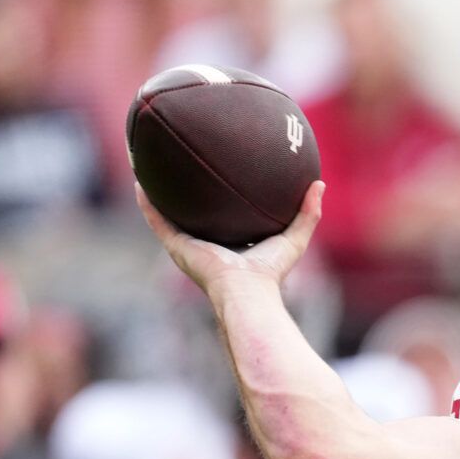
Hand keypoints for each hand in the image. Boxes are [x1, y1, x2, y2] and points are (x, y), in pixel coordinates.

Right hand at [135, 180, 323, 300]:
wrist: (247, 291)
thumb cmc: (270, 273)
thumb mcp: (294, 238)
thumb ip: (308, 213)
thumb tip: (320, 184)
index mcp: (229, 245)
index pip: (222, 219)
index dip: (218, 201)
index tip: (217, 178)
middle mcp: (205, 245)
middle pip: (192, 215)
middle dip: (186, 195)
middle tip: (182, 167)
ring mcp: (188, 247)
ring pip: (168, 216)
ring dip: (158, 195)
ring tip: (150, 169)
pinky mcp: (177, 247)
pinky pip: (157, 221)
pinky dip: (147, 204)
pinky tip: (140, 182)